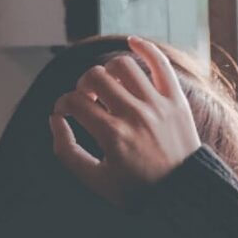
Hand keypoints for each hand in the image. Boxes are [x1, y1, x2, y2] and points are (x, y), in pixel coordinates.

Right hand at [50, 35, 201, 205]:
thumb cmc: (138, 191)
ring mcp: (157, 105)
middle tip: (87, 101)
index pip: (75, 102)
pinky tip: (132, 42)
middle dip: (82, 86)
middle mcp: (134, 115)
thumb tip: (55, 119)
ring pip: (122, 65)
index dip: (63, 105)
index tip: (65, 113)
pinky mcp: (176, 100)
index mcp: (112, 135)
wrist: (183, 195)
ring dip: (108, 71)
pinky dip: (145, 47)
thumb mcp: (96, 181)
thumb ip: (67, 152)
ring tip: (108, 87)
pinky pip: (160, 62)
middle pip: (95, 77)